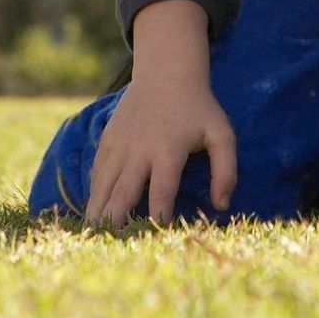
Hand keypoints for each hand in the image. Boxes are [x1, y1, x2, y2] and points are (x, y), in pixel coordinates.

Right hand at [86, 0, 235, 226]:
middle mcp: (139, 150)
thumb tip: (221, 206)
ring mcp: (119, 144)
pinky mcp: (108, 139)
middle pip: (123, 193)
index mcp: (168, 150)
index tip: (155, 238)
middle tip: (110, 246)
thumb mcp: (221, 133)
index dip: (158, 219)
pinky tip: (93, 209)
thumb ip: (226, 169)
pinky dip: (94, 191)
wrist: (166, 71)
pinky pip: (97, 171)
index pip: (161, 193)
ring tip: (93, 236)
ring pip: (103, 184)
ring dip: (98, 211)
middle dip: (115, 221)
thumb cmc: (198, 107)